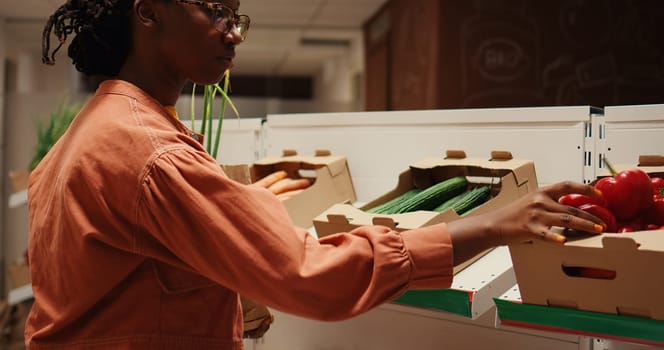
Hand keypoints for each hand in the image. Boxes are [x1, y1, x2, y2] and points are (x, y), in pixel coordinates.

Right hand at [447, 181, 604, 264]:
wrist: (494, 224)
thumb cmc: (513, 215)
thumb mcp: (531, 203)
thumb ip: (549, 204)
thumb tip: (570, 211)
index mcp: (542, 192)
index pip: (567, 185)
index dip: (586, 188)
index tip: (599, 195)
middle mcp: (540, 201)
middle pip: (571, 208)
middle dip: (591, 215)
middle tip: (603, 223)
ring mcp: (535, 215)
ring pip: (566, 219)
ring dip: (584, 225)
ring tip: (597, 230)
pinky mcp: (529, 228)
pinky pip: (546, 234)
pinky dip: (555, 238)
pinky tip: (564, 242)